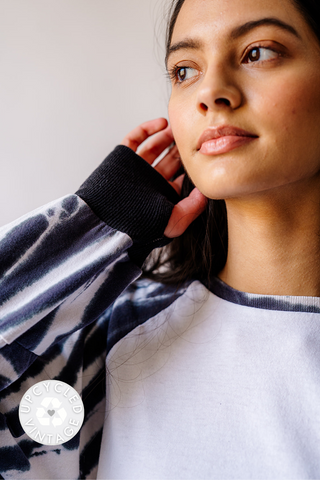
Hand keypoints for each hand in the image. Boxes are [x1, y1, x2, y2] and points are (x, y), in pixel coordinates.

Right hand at [121, 118, 207, 237]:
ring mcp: (136, 168)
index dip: (191, 167)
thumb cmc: (138, 226)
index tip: (202, 154)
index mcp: (161, 196)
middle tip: (192, 136)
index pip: (179, 179)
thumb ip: (192, 209)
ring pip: (154, 147)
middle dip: (180, 149)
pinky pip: (135, 139)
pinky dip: (147, 129)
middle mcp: (150, 181)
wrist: (107, 220)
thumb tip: (205, 193)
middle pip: (168, 160)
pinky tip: (162, 124)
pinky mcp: (122, 157)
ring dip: (166, 136)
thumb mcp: (173, 222)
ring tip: (179, 128)